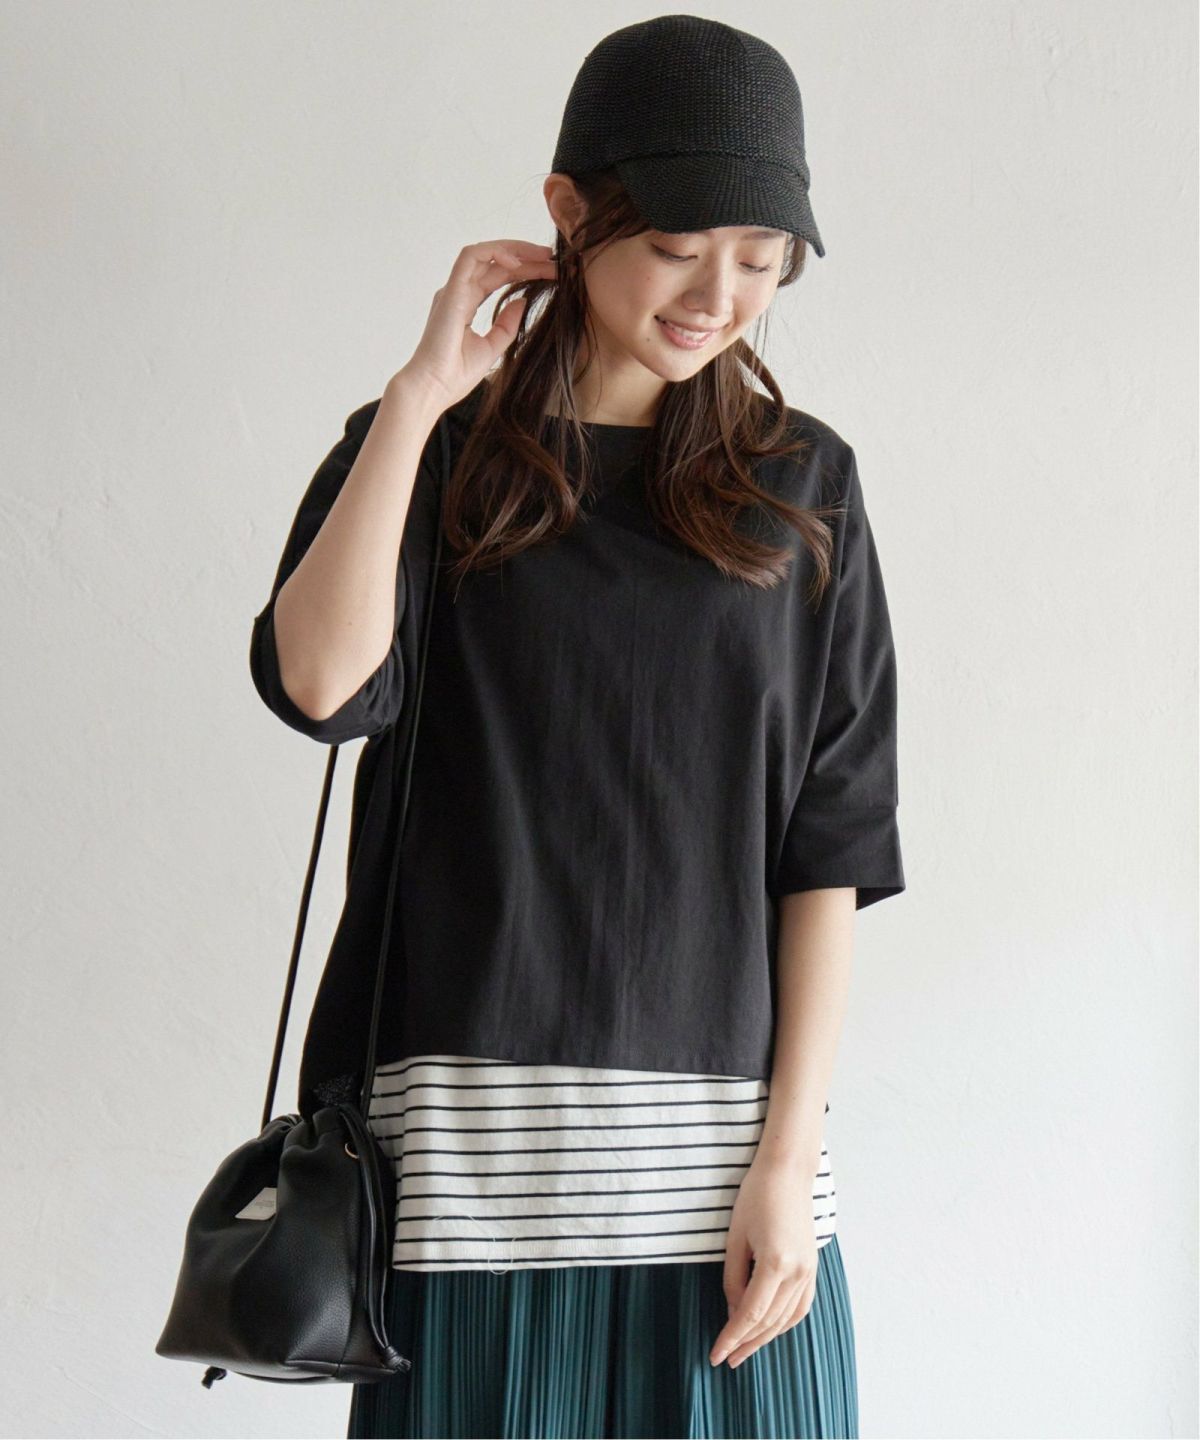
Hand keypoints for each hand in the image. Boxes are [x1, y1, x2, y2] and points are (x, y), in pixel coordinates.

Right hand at [394, 239, 557, 415]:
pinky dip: (494, 253)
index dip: (525, 270)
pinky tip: (518, 262)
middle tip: (554, 260)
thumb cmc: (456, 375)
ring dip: (515, 251)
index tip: (551, 272)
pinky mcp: (451, 291)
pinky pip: (471, 257)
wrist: (433, 388)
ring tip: (543, 256)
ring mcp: (454, 290)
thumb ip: (506, 324)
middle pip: (495, 263)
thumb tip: (523, 301)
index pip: (498, 276)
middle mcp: (459, 292)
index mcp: (466, 303)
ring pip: (485, 254)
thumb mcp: (492, 347)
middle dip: (527, 258)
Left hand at [708, 1154, 819, 1369]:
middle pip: (769, 1322)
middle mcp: (797, 1272)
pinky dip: (784, 1323)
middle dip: (745, 1343)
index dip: (731, 1337)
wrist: (788, 1172)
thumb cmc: (756, 1196)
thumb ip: (733, 1278)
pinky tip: (769, 1331)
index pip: (750, 1314)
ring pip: (786, 1319)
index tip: (715, 1355)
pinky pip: (800, 1306)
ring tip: (743, 1351)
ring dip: (764, 1338)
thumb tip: (734, 1311)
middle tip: (725, 1359)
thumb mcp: (735, 1237)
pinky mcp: (812, 1267)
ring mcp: (809, 1271)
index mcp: (775, 1263)